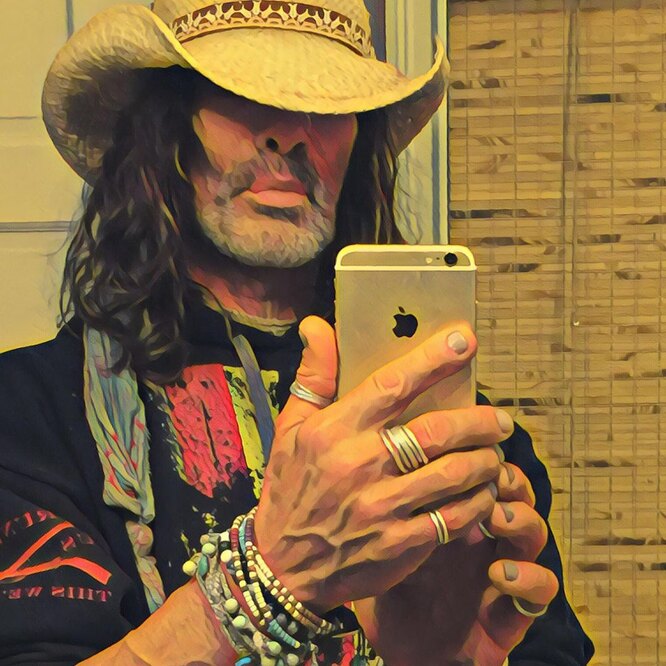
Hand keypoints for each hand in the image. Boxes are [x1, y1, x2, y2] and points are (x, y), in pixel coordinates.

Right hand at [254, 316, 511, 613]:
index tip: (465, 340)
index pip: (391, 385)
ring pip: (453, 474)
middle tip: (500, 417)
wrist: (283, 566)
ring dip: (485, 460)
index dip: (432, 359)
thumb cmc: (291, 488)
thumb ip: (313, 376)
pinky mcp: (398, 545)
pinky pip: (453, 518)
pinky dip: (478, 502)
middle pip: (435, 431)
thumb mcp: (290, 429)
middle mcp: (358, 466)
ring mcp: (380, 508)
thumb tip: (316, 324)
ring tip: (496, 452)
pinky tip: (484, 492)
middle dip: (479, 420)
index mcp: (333, 431)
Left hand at [354, 463, 559, 665]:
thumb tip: (389, 451)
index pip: (485, 472)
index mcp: (462, 513)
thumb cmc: (393, 585)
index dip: (484, 457)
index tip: (469, 448)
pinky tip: (499, 573)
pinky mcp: (514, 610)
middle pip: (518, 493)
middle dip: (509, 480)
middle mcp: (487, 537)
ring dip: (521, 518)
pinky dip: (528, 576)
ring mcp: (505, 569)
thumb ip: (399, 502)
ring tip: (496, 518)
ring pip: (535, 531)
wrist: (399, 648)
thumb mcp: (392, 537)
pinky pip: (542, 588)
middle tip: (492, 477)